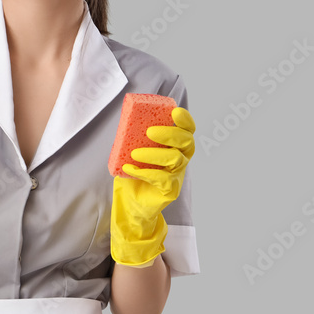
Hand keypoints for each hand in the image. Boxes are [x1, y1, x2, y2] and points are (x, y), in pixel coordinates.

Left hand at [110, 107, 194, 266]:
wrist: (131, 201)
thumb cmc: (134, 171)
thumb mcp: (133, 150)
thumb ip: (134, 136)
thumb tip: (125, 119)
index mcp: (175, 145)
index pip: (188, 130)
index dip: (185, 120)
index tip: (175, 112)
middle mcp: (181, 158)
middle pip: (186, 142)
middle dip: (170, 133)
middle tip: (150, 131)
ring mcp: (177, 174)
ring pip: (175, 159)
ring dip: (154, 154)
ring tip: (134, 154)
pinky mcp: (170, 190)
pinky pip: (162, 178)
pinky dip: (144, 172)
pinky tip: (128, 168)